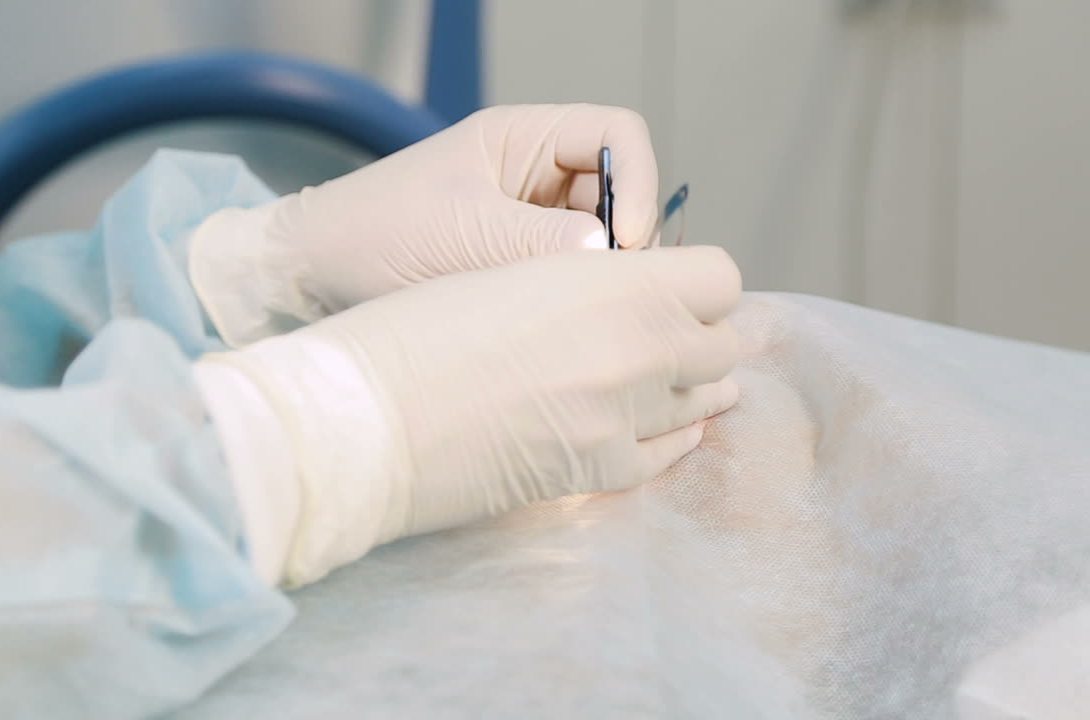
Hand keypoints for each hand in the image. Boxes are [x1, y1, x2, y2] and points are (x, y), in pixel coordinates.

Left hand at [189, 104, 660, 345]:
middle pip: (620, 193)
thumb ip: (540, 245)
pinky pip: (568, 279)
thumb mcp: (462, 235)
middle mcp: (535, 176)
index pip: (618, 134)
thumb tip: (611, 261)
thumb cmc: (371, 233)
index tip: (626, 241)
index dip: (638, 182)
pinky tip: (553, 327)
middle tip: (605, 292)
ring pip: (600, 244)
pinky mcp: (517, 269)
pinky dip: (570, 300)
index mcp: (522, 138)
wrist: (310, 277)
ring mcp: (529, 224)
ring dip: (595, 277)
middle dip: (623, 240)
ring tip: (572, 314)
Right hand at [193, 246, 741, 585]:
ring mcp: (626, 419)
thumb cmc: (415, 326)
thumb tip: (625, 289)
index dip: (697, 279)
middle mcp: (640, 348)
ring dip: (693, 384)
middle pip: (722, 341)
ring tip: (682, 379)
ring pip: (705, 399)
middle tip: (672, 334)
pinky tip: (669, 426)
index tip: (673, 287)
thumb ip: (582, 278)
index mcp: (615, 283)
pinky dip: (671, 435)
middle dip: (702, 334)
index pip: (718, 277)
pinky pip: (667, 454)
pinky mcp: (600, 473)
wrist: (367, 417)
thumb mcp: (508, 268)